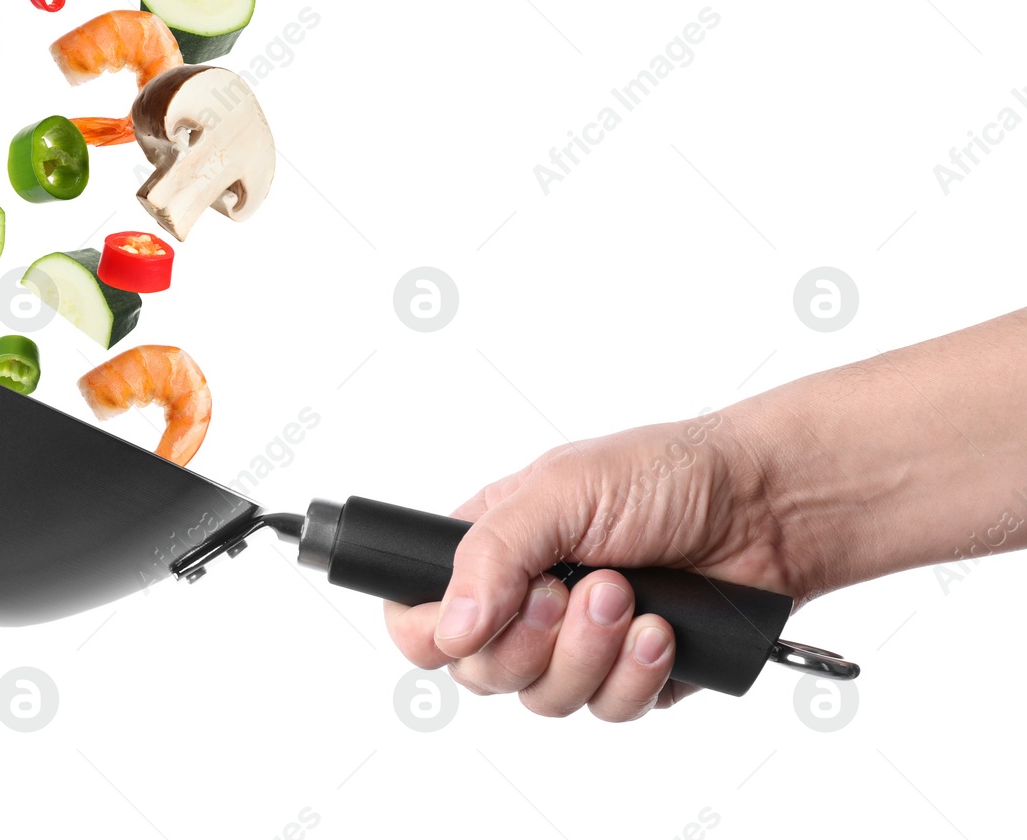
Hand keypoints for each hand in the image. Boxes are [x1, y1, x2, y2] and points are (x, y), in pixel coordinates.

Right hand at [384, 410, 801, 720]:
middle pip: (480, 669)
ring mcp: (577, 642)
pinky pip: (607, 710)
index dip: (431, 631)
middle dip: (530, 639)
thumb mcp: (562, 489)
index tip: (473, 622)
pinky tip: (662, 629)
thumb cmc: (664, 474)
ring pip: (543, 698)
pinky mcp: (630, 676)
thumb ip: (493, 553)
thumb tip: (451, 626)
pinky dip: (636, 673)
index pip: (418, 611)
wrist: (765, 508)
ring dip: (589, 652)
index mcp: (493, 544)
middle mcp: (525, 599)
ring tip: (630, 597)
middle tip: (569, 591)